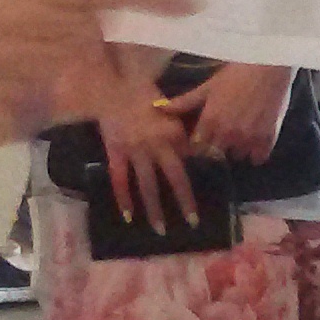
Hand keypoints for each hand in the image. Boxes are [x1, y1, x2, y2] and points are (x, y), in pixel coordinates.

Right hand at [93, 69, 195, 230]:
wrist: (111, 89)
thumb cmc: (142, 93)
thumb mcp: (168, 107)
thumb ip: (179, 127)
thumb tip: (194, 146)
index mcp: (172, 132)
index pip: (191, 155)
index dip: (200, 168)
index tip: (207, 180)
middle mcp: (157, 145)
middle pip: (174, 178)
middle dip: (184, 201)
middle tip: (191, 221)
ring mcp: (135, 152)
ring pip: (147, 185)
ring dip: (154, 209)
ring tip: (160, 230)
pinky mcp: (116, 154)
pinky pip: (120, 181)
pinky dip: (123, 199)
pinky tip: (128, 217)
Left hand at [161, 62, 296, 163]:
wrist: (267, 65)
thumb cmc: (235, 73)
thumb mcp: (208, 86)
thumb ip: (185, 102)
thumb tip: (158, 108)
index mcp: (210, 123)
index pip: (197, 148)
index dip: (198, 144)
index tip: (202, 138)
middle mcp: (228, 135)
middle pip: (216, 154)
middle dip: (216, 147)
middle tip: (221, 134)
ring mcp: (249, 138)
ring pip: (238, 156)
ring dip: (236, 149)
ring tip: (239, 135)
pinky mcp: (267, 138)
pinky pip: (258, 157)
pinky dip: (256, 152)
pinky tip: (255, 140)